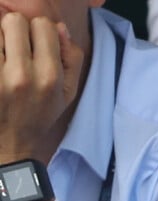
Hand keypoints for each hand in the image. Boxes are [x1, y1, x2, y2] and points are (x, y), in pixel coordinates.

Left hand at [0, 13, 82, 161]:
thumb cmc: (41, 115)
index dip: (40, 33)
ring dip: (0, 40)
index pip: (43, 26)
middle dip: (16, 31)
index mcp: (50, 77)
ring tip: (5, 60)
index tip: (37, 48)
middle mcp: (23, 75)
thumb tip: (60, 28)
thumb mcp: (68, 93)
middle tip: (17, 50)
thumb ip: (72, 58)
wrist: (12, 142)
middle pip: (15, 21)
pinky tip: (0, 66)